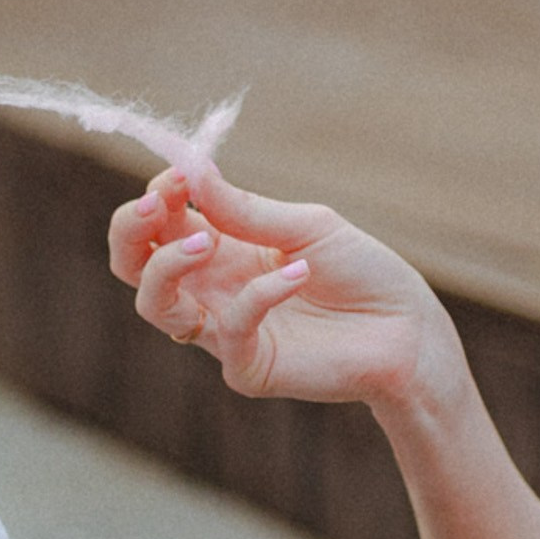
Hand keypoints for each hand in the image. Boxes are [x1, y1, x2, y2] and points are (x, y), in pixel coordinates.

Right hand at [109, 166, 446, 407]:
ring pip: (154, 305)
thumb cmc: (363, 273)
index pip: (157, 223)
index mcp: (219, 248)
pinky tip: (297, 274)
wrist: (409, 330)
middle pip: (132, 265)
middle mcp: (211, 289)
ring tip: (206, 241)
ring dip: (167, 266)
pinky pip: (228, 331)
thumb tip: (190, 171)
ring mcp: (223, 331)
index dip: (156, 195)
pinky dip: (258, 295)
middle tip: (157, 205)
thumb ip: (246, 209)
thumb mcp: (308, 226)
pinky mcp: (248, 367)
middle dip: (130, 230)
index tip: (179, 173)